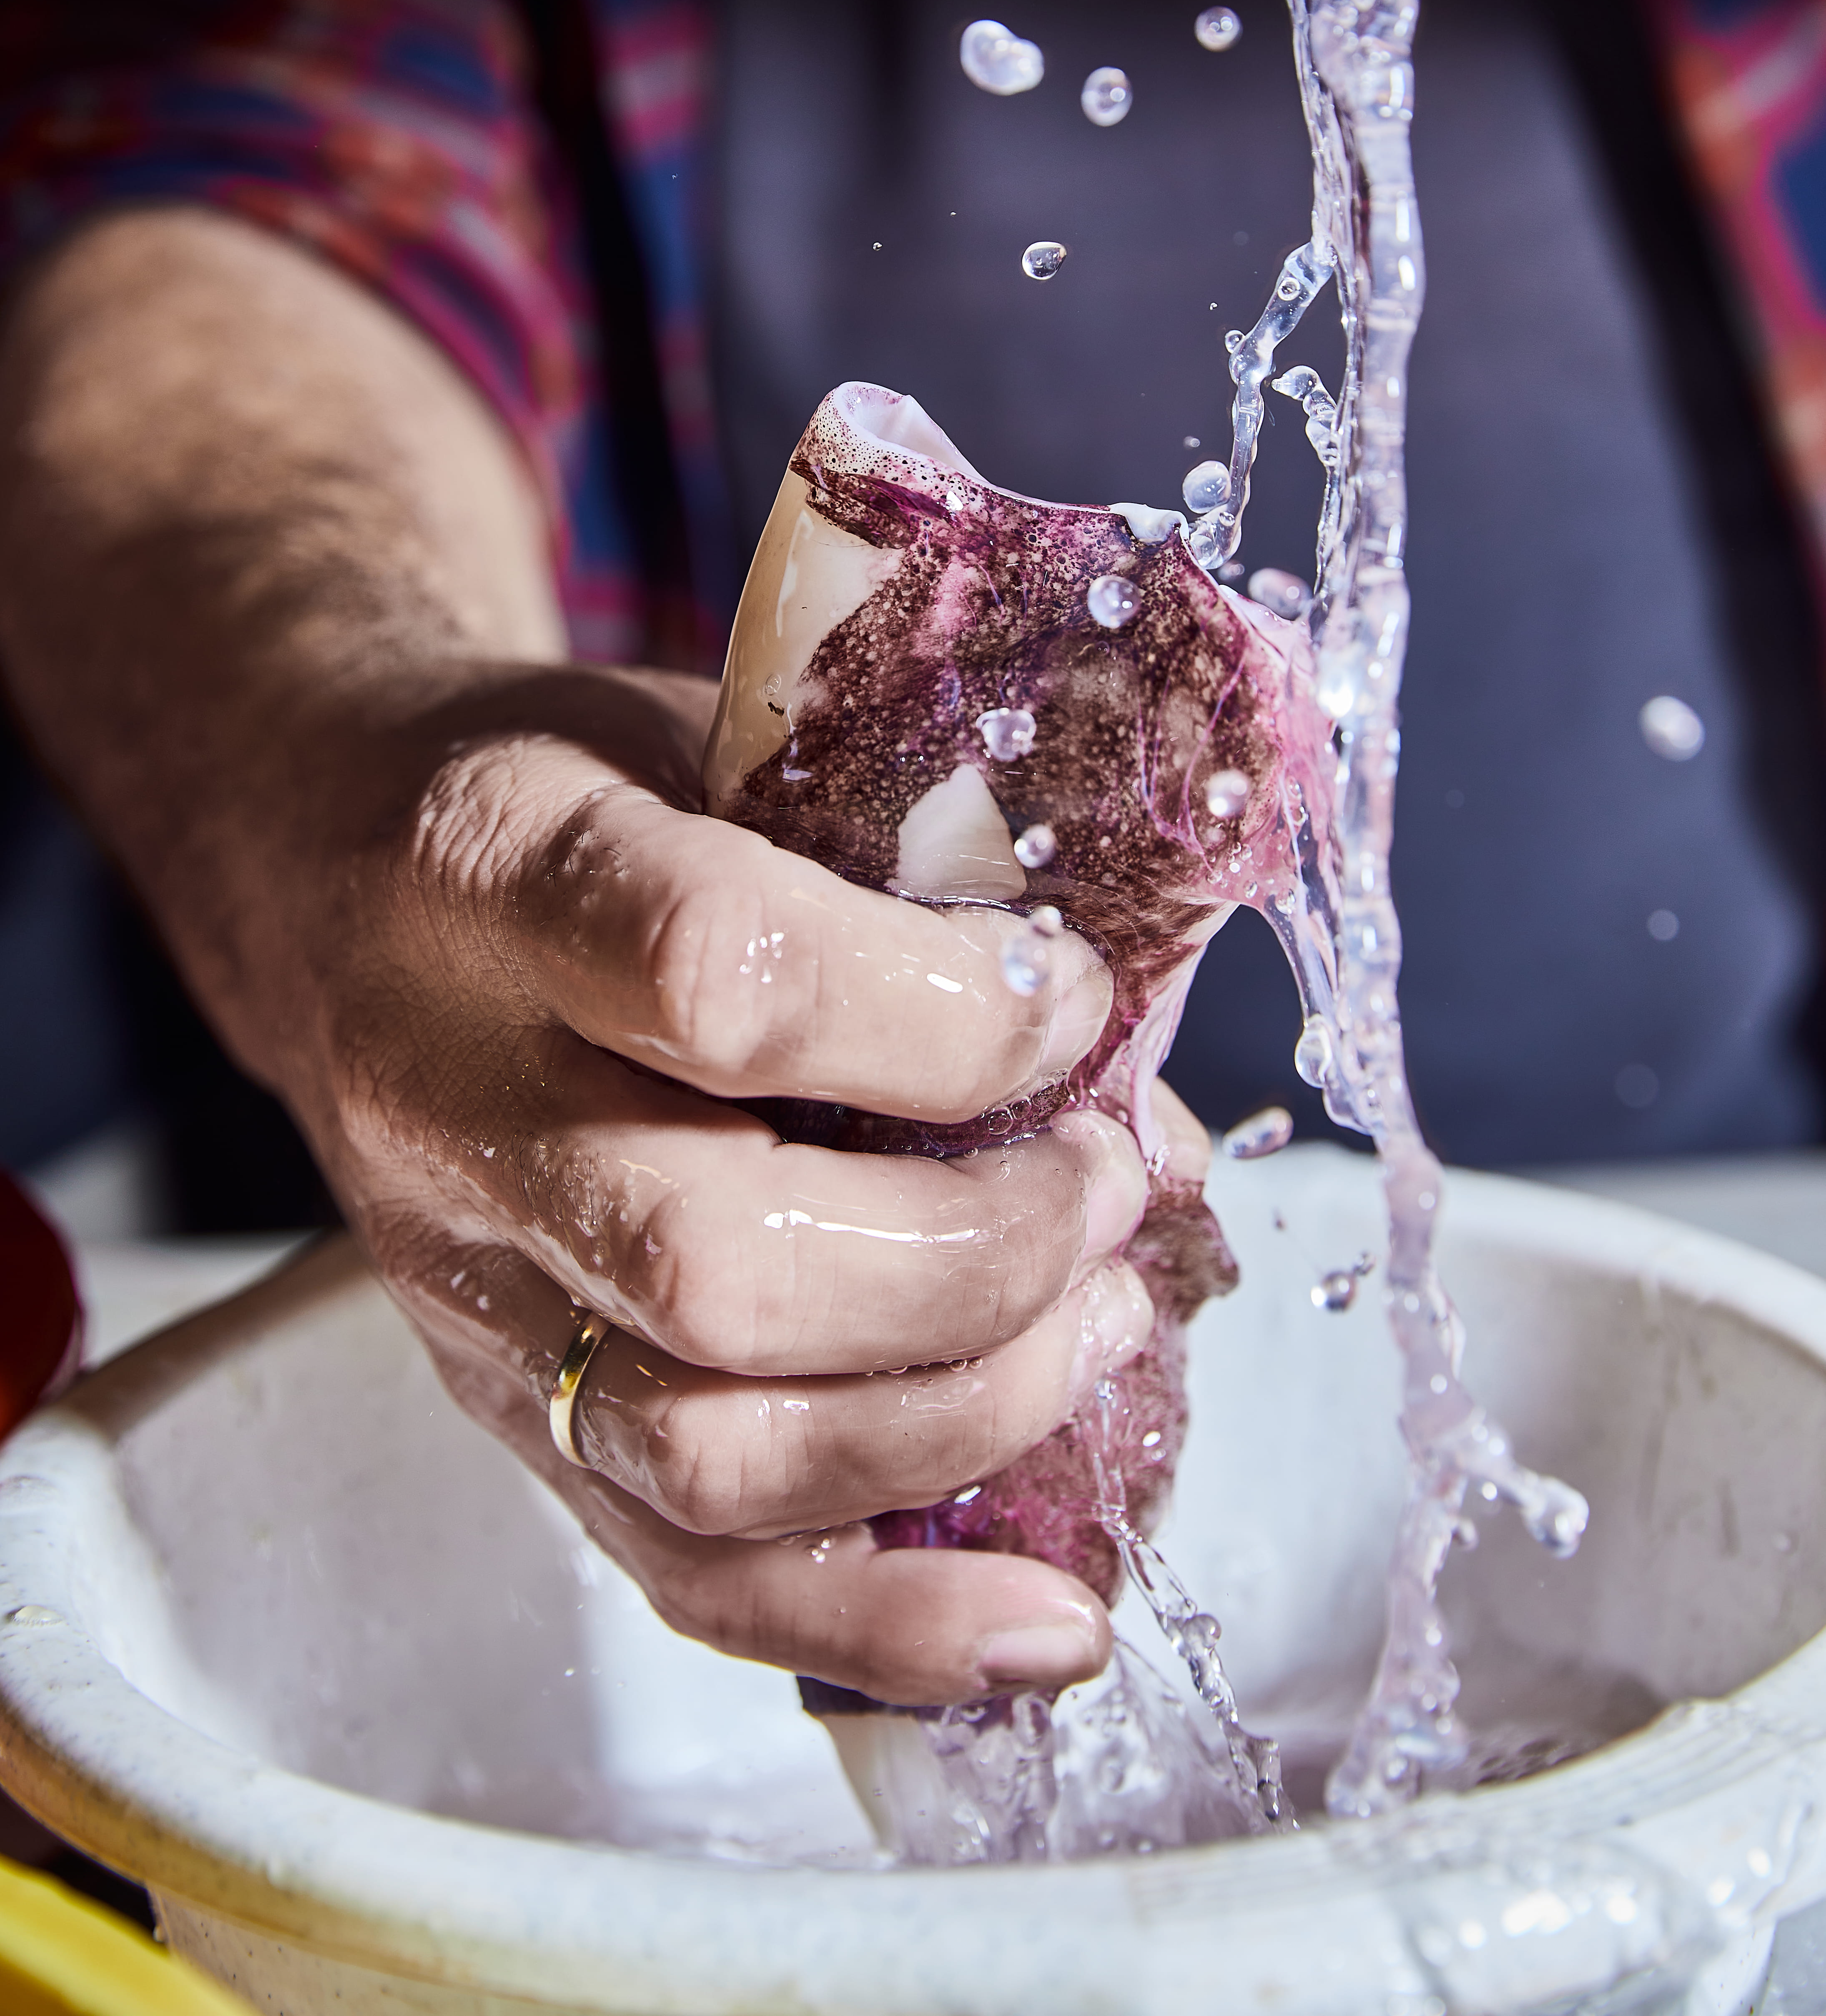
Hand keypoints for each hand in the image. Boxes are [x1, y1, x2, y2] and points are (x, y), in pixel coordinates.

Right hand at [286, 660, 1165, 1706]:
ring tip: (1102, 1319)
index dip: (947, 1015)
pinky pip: (690, 1579)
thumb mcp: (725, 747)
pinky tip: (1045, 1621)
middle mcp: (455, 1113)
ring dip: (965, 1415)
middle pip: (722, 1264)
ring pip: (718, 1452)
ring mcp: (472, 1302)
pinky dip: (886, 1626)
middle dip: (983, 1255)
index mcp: (501, 883)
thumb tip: (1143, 1094)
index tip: (1072, 996)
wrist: (339, 877)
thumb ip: (914, 884)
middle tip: (1106, 1185)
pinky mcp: (508, 1423)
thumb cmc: (573, 796)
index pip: (723, 978)